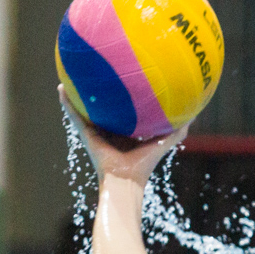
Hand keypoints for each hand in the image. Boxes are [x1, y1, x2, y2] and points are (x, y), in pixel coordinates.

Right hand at [60, 85, 189, 185]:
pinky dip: (66, 103)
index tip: (122, 79)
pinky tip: (61, 88)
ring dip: (77, 93)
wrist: (125, 180)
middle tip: (95, 73)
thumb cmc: (144, 165)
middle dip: (98, 93)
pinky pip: (74, 115)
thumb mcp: (161, 142)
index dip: (121, 98)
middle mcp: (107, 131)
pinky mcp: (85, 135)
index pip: (121, 112)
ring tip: (72, 74)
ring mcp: (94, 132)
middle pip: (101, 108)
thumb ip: (176, 131)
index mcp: (123, 132)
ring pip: (84, 109)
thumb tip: (193, 114)